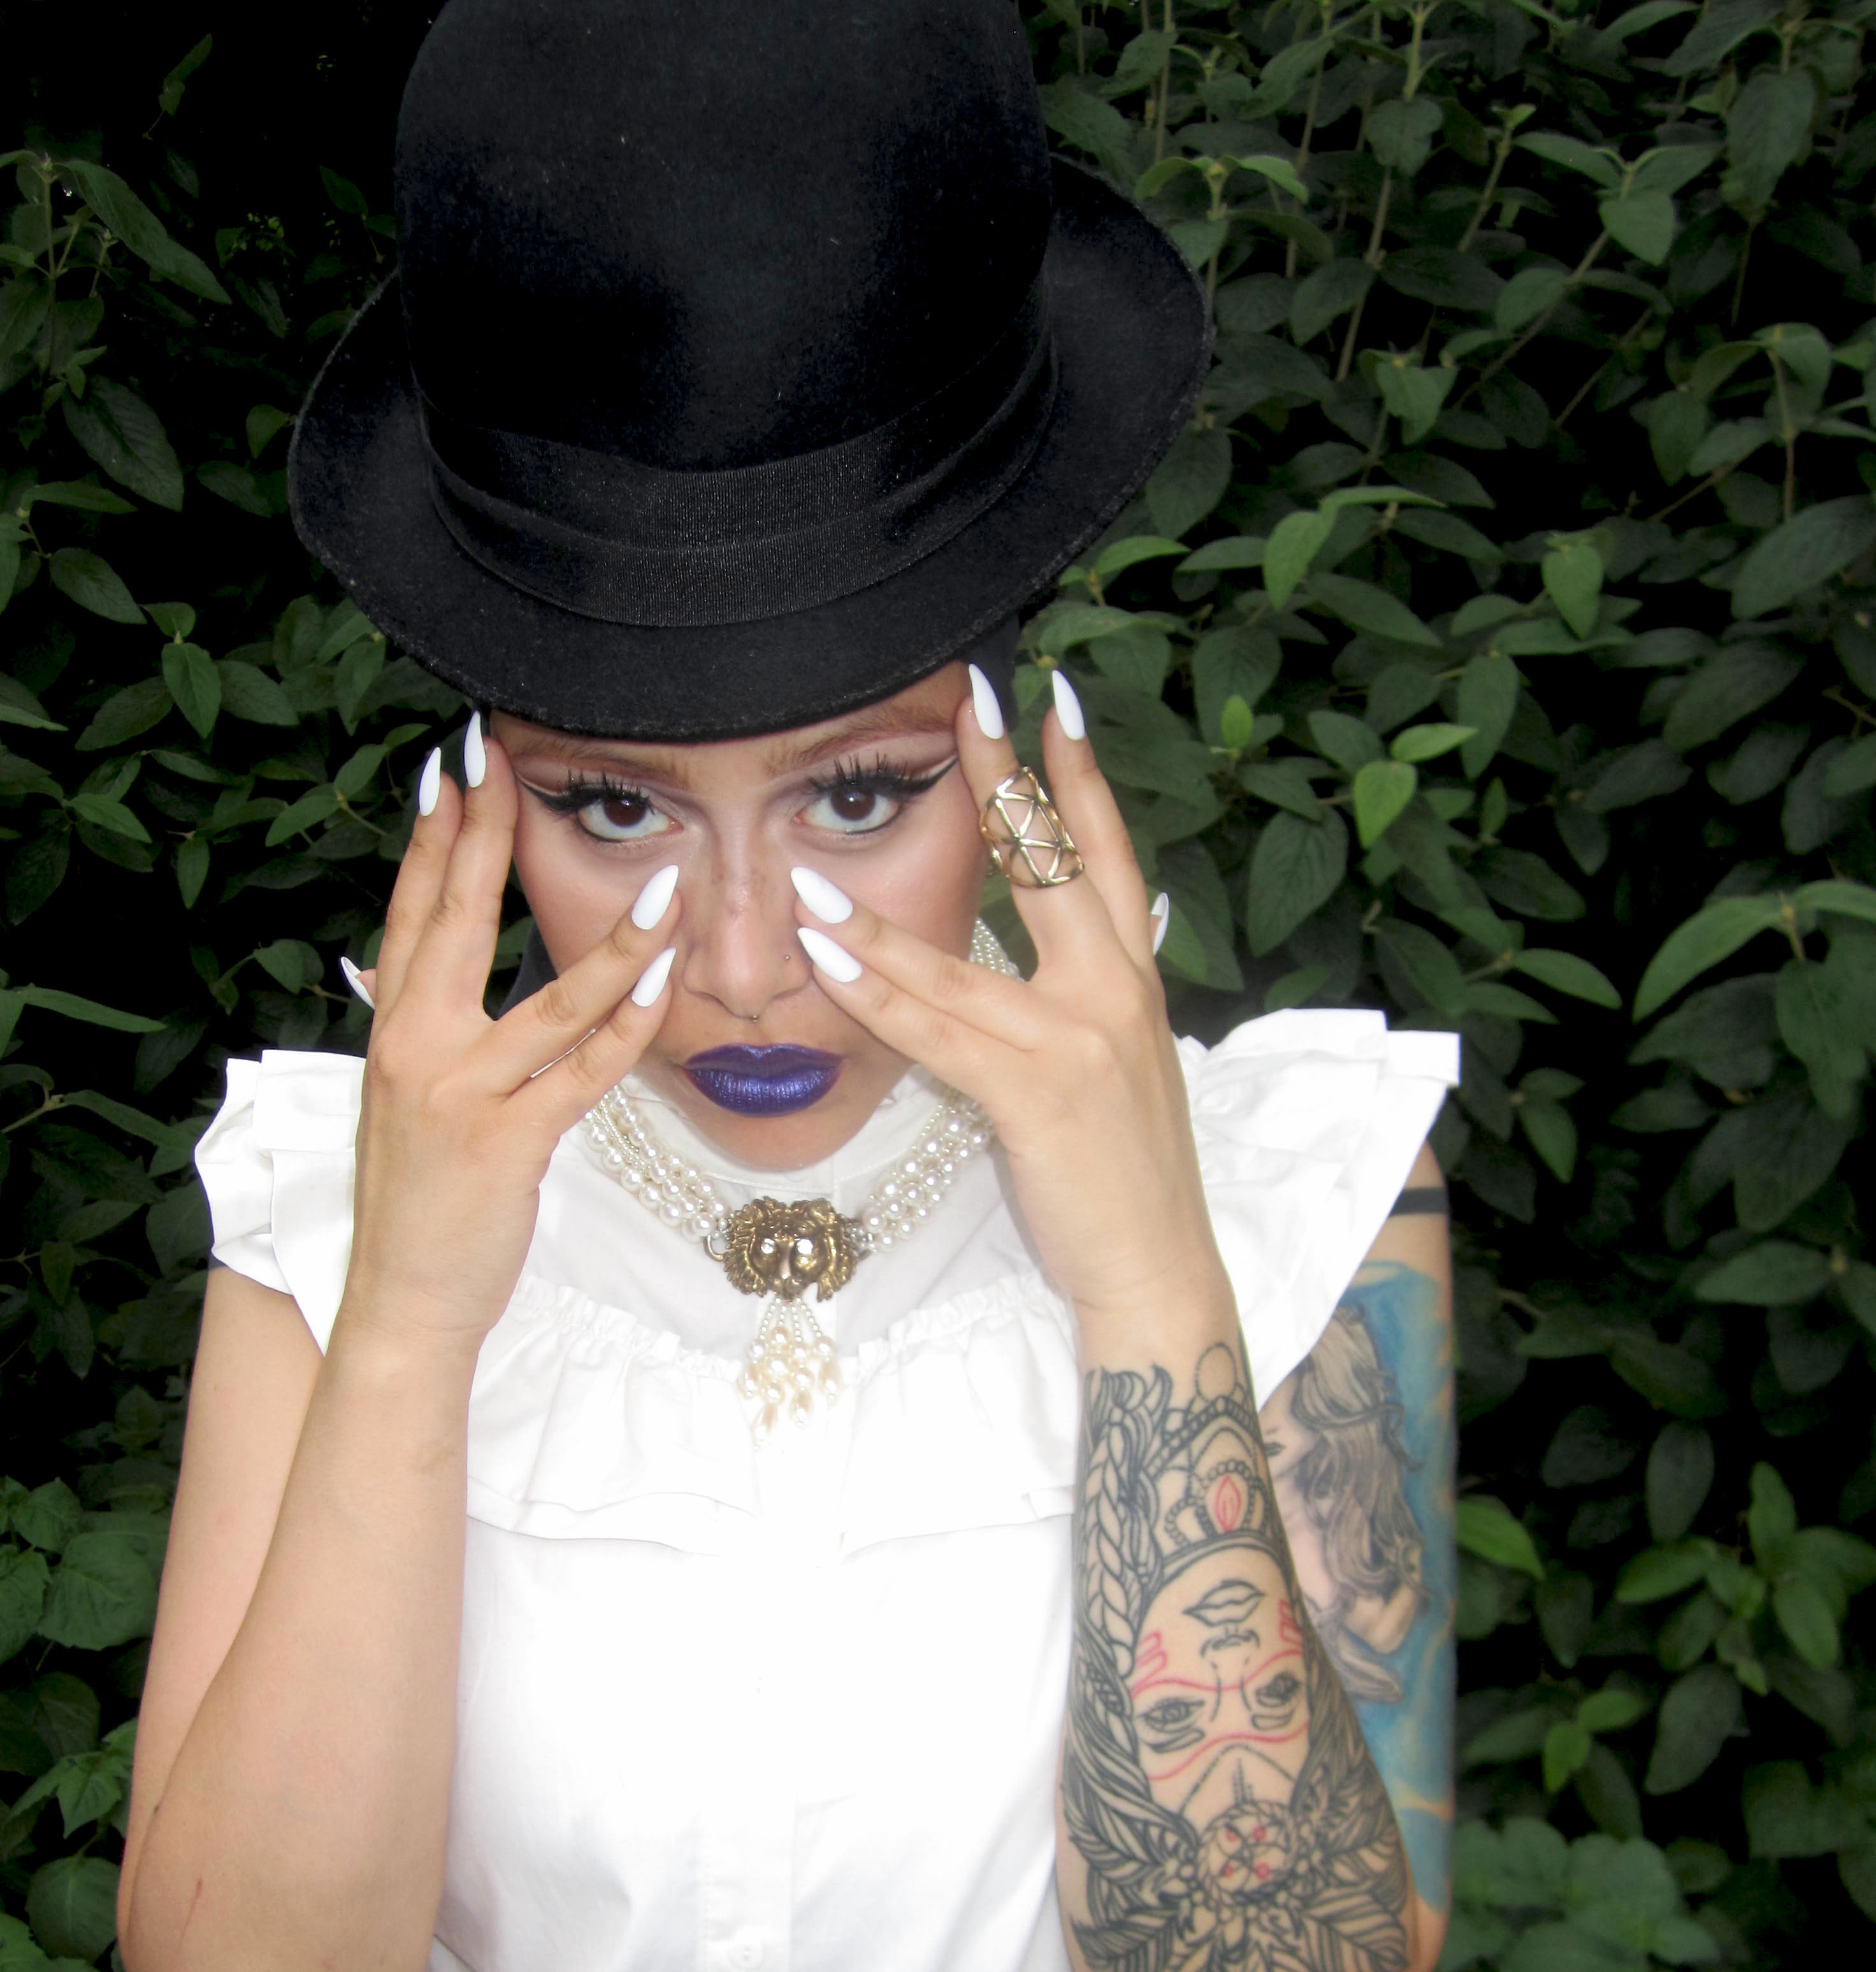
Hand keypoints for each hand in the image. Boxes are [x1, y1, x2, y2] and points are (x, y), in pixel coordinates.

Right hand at [340, 720, 682, 1351]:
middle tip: (507, 765)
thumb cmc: (419, 1202)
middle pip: (454, 924)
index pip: (410, 914)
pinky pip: (581, 1072)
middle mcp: (417, 1050)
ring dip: (614, 942)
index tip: (452, 770)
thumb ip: (420, 1033)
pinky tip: (663, 984)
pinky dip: (627, 1026)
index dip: (432, 838)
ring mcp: (462, 1095)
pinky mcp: (509, 1144)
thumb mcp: (404, 1103)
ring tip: (665, 886)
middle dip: (486, 837)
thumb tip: (412, 974)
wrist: (403, 1298)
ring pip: (549, 1001)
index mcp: (394, 1033)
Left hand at [790, 674, 1225, 1345]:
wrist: (1159, 1270)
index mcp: (1135, 983)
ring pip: (962, 961)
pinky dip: (878, 995)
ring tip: (812, 873)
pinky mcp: (1039, 1095)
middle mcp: (1116, 994)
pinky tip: (829, 961)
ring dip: (876, 917)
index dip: (1080, 775)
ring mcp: (1078, 1041)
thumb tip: (1037, 968)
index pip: (1109, 856)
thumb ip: (1079, 1010)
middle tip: (968, 700)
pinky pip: (939, 1035)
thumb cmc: (1123, 1182)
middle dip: (1006, 779)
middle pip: (1053, 865)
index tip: (1051, 702)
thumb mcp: (1114, 1075)